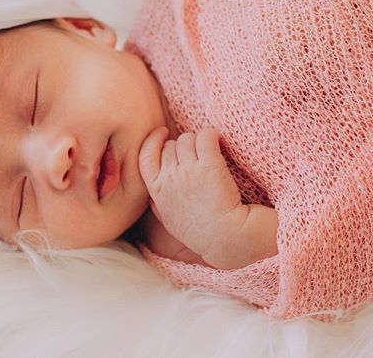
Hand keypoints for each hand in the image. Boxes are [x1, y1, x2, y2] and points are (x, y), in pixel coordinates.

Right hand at [138, 126, 242, 255]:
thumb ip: (158, 206)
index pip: (145, 156)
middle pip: (171, 145)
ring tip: (211, 152)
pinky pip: (206, 136)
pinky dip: (212, 136)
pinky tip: (220, 143)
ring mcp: (189, 170)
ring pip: (188, 139)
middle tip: (198, 154)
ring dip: (199, 141)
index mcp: (157, 191)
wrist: (226, 239)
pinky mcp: (210, 165)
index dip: (153, 141)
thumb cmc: (201, 234)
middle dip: (183, 146)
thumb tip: (153, 197)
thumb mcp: (170, 222)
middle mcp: (170, 177)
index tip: (163, 134)